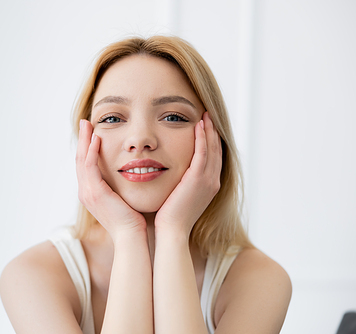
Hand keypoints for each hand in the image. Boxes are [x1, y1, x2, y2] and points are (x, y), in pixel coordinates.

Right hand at [76, 119, 146, 241]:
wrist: (131, 236)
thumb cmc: (133, 219)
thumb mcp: (124, 198)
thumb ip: (122, 185)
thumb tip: (132, 172)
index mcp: (91, 193)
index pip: (86, 165)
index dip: (86, 147)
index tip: (92, 132)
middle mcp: (85, 191)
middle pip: (80, 159)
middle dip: (82, 140)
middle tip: (85, 122)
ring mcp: (87, 192)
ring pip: (81, 159)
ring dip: (84, 140)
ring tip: (88, 124)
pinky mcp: (94, 192)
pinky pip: (89, 166)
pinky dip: (92, 151)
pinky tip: (97, 138)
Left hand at [155, 112, 221, 237]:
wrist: (172, 230)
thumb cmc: (170, 216)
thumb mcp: (179, 196)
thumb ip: (180, 183)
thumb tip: (173, 174)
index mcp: (209, 186)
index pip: (213, 158)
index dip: (212, 141)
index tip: (207, 127)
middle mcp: (213, 181)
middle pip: (217, 150)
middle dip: (213, 132)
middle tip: (209, 116)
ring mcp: (207, 180)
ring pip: (212, 149)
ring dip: (209, 130)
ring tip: (206, 116)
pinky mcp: (198, 179)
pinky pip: (202, 153)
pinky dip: (202, 138)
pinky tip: (199, 126)